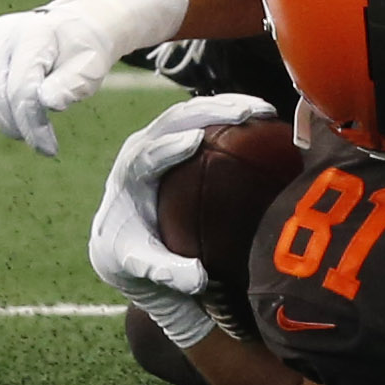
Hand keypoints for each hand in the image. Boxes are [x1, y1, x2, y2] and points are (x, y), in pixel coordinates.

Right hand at [0, 0, 188, 155]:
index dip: (32, 125)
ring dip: (0, 119)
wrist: (72, 29)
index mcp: (33, 32)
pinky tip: (11, 106)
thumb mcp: (91, 69)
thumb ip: (71, 85)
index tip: (49, 149)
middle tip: (39, 138)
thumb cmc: (82, 53)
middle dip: (15, 126)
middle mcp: (0, 31)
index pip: (20, 89)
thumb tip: (48, 102)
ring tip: (27, 118)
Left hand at [90, 94, 277, 348]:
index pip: (147, 154)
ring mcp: (158, 138)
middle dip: (209, 111)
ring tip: (263, 110)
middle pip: (173, 119)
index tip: (196, 140)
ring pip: (192, 111)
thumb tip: (198, 279)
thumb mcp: (141, 268)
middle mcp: (141, 148)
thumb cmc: (132, 255)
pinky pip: (204, 118)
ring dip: (226, 105)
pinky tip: (263, 118)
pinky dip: (231, 113)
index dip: (169, 145)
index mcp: (128, 176)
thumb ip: (166, 272)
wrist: (121, 241)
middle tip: (246, 113)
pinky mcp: (176, 137)